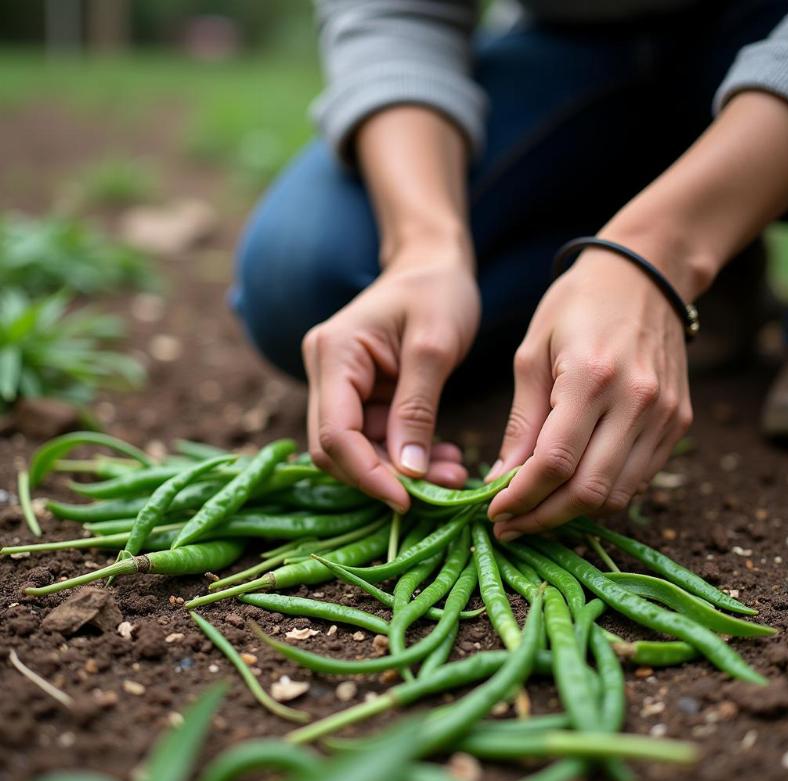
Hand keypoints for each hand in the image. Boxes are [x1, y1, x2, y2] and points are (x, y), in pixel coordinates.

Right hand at [303, 246, 480, 511]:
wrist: (433, 265)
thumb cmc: (437, 291)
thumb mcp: (434, 347)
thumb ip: (417, 410)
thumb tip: (408, 473)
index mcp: (335, 353)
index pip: (335, 432)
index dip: (366, 473)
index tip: (407, 500)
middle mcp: (326, 372)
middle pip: (336, 449)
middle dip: (384, 476)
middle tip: (440, 491)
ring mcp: (339, 385)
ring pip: (357, 450)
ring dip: (400, 470)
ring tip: (452, 474)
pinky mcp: (360, 395)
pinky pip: (375, 438)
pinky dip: (406, 455)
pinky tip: (443, 459)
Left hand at [486, 249, 692, 538]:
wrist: (645, 276)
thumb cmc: (576, 306)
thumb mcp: (531, 355)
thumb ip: (521, 422)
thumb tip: (501, 480)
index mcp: (591, 378)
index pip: (555, 463)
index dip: (521, 498)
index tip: (493, 512)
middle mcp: (637, 402)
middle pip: (589, 491)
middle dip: (543, 518)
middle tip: (509, 526)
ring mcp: (665, 415)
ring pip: (618, 495)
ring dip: (572, 514)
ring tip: (534, 513)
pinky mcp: (679, 421)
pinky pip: (638, 478)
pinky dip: (601, 494)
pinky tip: (570, 491)